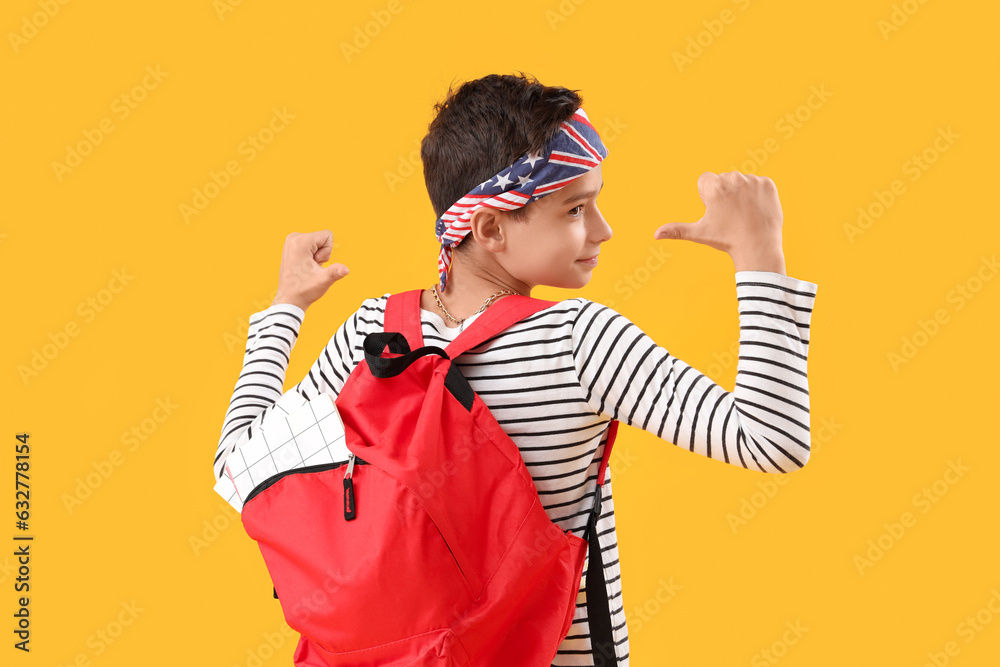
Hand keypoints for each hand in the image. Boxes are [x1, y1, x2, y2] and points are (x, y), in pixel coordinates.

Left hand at [271, 231, 349, 310]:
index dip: (327, 252)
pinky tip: (304, 267)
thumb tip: (346, 270)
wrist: (290, 299)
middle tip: (311, 268)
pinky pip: (310, 245)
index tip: (316, 264)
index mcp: (300, 242)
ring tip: (307, 268)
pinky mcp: (291, 246)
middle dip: (322, 254)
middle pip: (322, 238)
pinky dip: (311, 256)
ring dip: (317, 256)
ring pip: (317, 242)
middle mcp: (293, 238)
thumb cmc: (304, 290)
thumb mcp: (323, 281)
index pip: (327, 236)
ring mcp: (291, 241)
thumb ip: (335, 272)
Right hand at [653, 171, 784, 272]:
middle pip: (723, 179)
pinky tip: (756, 210)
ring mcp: (752, 181)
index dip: (708, 196)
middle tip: (730, 215)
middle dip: (724, 193)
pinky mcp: (768, 184)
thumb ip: (676, 230)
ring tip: (744, 213)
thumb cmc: (727, 240)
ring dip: (741, 193)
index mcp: (714, 187)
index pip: (705, 180)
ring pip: (741, 181)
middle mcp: (733, 179)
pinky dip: (757, 195)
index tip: (716, 210)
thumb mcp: (699, 233)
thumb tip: (655, 235)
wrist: (758, 247)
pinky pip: (758, 184)